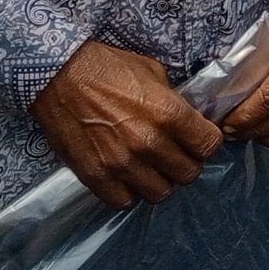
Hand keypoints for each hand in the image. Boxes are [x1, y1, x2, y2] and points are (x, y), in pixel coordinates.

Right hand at [31, 39, 224, 208]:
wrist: (59, 75)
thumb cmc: (108, 67)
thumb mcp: (153, 72)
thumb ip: (174, 101)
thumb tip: (188, 119)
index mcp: (169, 113)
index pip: (209, 146)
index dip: (207, 143)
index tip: (199, 140)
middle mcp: (149, 142)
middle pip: (188, 174)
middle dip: (187, 163)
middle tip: (176, 154)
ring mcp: (122, 163)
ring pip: (160, 193)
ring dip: (160, 181)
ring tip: (152, 168)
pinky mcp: (96, 176)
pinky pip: (125, 201)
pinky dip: (130, 192)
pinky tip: (128, 177)